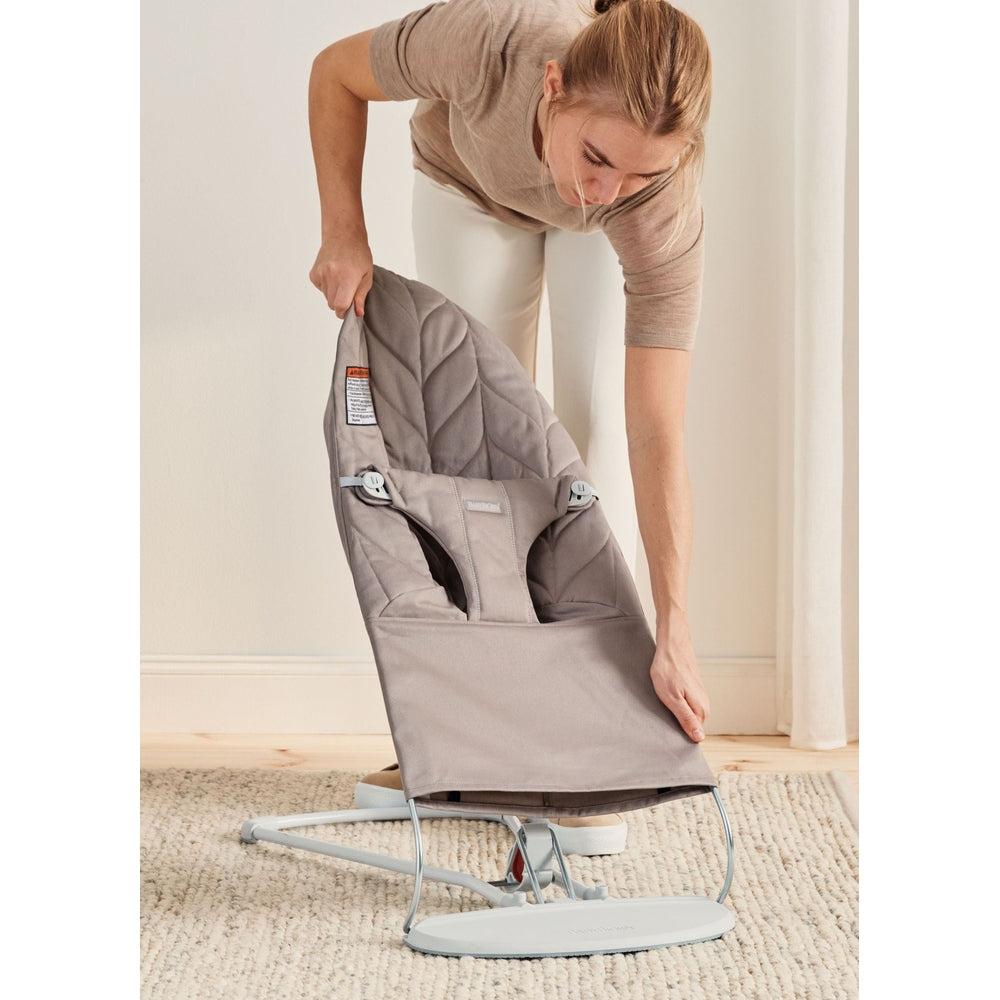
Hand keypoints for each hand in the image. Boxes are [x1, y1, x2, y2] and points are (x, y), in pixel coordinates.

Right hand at [309, 233, 373, 318]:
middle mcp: (330, 275)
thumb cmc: (358, 253)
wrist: (343, 235)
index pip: (340, 306)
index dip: (345, 312)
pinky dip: (327, 287)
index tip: (350, 310)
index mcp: (346, 277)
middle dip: (341, 303)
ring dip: (334, 295)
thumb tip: (357, 313)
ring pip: (326, 298)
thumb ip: (361, 296)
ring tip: (342, 280)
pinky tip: (334, 276)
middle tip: (349, 291)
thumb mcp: (367, 276)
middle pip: (332, 305)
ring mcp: (320, 274)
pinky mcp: (313, 274)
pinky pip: (321, 290)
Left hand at [649, 621, 708, 742]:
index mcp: (701, 710)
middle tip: (662, 712)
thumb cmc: (668, 670)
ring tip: (663, 701)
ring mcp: (699, 695)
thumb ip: (686, 719)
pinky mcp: (693, 688)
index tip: (666, 728)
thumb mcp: (672, 698)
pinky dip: (675, 701)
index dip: (678, 733)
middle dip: (676, 722)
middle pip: (691, 724)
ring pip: (687, 712)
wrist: (672, 644)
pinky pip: (685, 702)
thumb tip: (699, 738)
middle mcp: (704, 704)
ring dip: (675, 710)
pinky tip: (667, 694)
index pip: (693, 734)